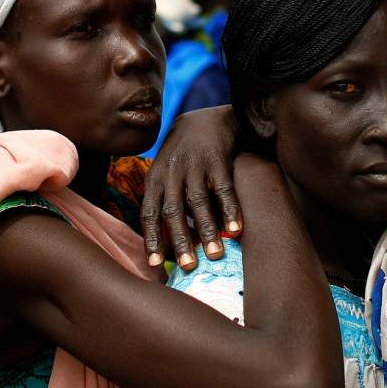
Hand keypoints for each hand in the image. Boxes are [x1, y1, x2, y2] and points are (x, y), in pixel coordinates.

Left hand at [141, 105, 240, 269]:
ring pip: (198, 202)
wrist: (206, 121)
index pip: (149, 213)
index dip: (152, 239)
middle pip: (172, 211)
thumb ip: (165, 204)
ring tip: (215, 254)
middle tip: (188, 267)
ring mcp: (195, 166)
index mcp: (155, 179)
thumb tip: (166, 247)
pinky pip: (224, 189)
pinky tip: (237, 230)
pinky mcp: (218, 160)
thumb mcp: (166, 174)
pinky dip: (230, 209)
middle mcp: (172, 172)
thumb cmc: (184, 158)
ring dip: (207, 230)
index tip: (155, 265)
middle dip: (180, 240)